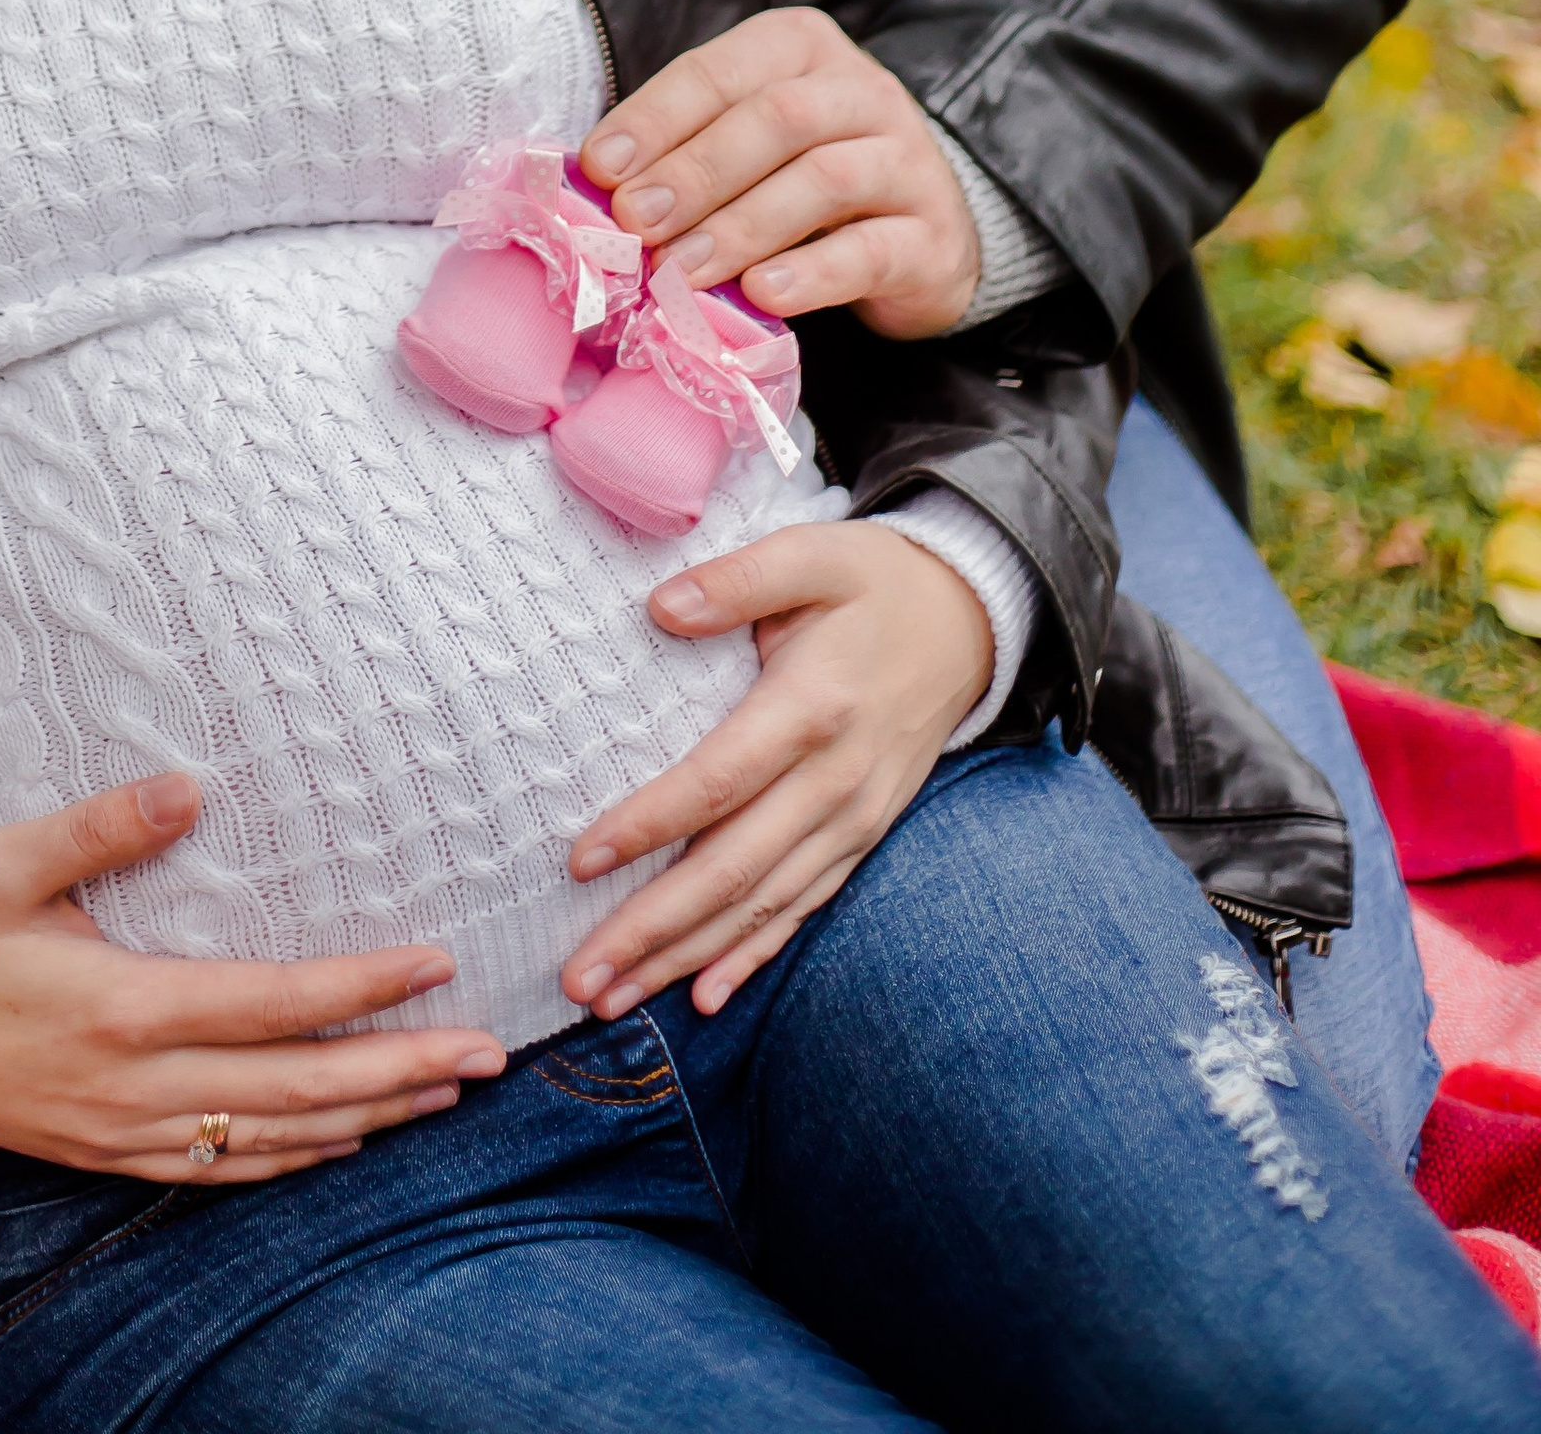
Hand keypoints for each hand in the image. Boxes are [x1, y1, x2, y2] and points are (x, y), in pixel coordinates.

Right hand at [0, 771, 507, 1183]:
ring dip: (365, 1118)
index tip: (435, 962)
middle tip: (486, 1053)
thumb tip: (187, 786)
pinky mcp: (106, 1156)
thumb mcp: (4, 860)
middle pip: (295, 1090)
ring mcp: (122, 1135)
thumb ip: (100, 825)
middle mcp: (133, 1087)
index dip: (362, 989)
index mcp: (119, 1009)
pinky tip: (340, 1141)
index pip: (273, 1007)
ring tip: (443, 1094)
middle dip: (400, 1070)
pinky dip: (293, 1160)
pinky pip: (220, 1171)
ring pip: (270, 1140)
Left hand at [559, 524, 992, 1019]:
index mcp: (812, 706)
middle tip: (580, 978)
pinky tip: (707, 997)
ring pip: (761, 905)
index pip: (719, 781)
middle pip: (732, 869)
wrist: (969, 620)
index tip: (580, 861)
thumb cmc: (873, 580)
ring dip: (685, 957)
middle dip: (651, 929)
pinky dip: (754, 955)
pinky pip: (803, 908)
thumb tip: (660, 607)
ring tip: (612, 997)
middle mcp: (835, 779)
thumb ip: (737, 579)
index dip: (650, 824)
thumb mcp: (812, 553)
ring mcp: (853, 818)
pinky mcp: (862, 836)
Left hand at [577, 9, 979, 337]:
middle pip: (775, 119)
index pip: (720, 72)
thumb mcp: (744, 145)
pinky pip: (871, 250)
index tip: (601, 169)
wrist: (922, 233)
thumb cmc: (803, 177)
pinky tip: (763, 295)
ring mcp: (907, 160)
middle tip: (635, 223)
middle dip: (694, 172)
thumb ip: (681, 150)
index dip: (656, 119)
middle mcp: (862, 90)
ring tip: (682, 270)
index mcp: (800, 48)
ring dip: (741, 226)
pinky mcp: (932, 236)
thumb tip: (594, 184)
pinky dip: (812, 273)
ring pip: (824, 178)